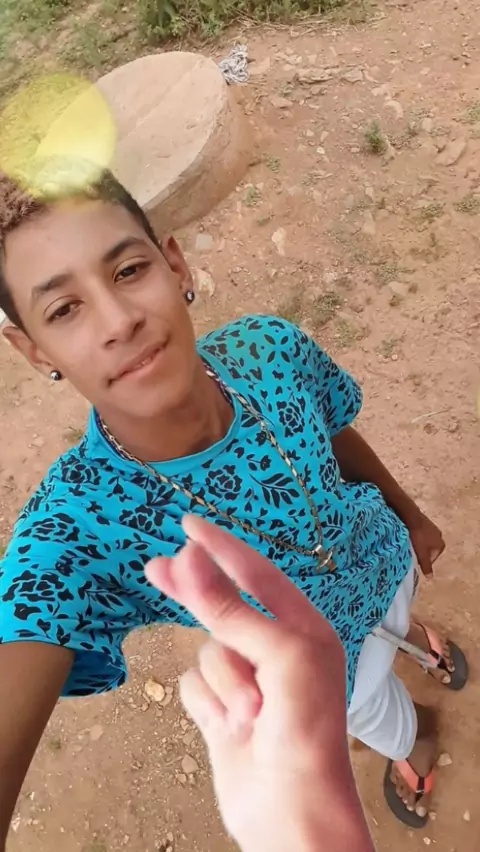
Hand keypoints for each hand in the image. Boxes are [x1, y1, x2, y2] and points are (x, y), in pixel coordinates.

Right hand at [146, 516, 373, 851]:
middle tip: (156, 568)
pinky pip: (195, 686)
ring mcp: (248, 681)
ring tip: (250, 713)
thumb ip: (229, 607)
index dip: (222, 547)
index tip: (188, 524)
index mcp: (303, 628)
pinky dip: (210, 705)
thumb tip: (190, 556)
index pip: (256, 574)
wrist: (293, 813)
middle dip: (195, 593)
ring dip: (224, 681)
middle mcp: (277, 649)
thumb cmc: (305, 728)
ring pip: (207, 652)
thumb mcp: (277, 655)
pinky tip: (231, 728)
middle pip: (222, 606)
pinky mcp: (224, 711)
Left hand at [407, 512, 444, 577]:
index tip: (414, 560)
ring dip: (417, 543)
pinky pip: (419, 532)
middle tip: (410, 552)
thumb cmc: (418, 537)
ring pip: (424, 540)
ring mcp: (432, 527)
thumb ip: (426, 566)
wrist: (411, 516)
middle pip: (428, 549)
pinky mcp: (423, 520)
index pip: (432, 558)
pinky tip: (407, 535)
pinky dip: (415, 535)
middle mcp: (439, 535)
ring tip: (408, 543)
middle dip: (420, 551)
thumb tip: (430, 577)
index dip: (423, 561)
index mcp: (441, 544)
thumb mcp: (421, 554)